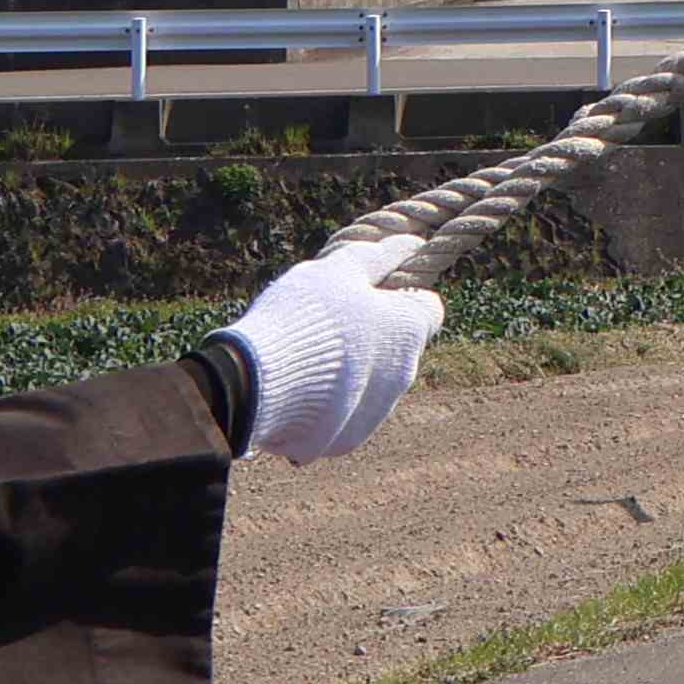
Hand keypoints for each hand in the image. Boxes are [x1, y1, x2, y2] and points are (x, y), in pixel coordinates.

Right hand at [225, 244, 449, 462]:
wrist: (258, 387)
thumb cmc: (304, 319)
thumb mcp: (338, 271)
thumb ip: (377, 257)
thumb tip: (409, 243)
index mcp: (410, 330)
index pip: (426, 308)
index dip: (398, 297)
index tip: (366, 295)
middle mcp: (405, 374)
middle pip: (395, 348)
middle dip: (370, 337)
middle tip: (326, 328)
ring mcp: (378, 411)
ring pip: (370, 385)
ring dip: (349, 373)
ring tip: (304, 361)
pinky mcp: (347, 440)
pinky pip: (342, 416)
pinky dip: (326, 405)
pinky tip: (295, 391)